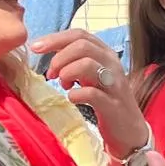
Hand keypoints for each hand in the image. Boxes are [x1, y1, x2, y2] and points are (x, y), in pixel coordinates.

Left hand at [32, 29, 149, 158]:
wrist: (129, 130)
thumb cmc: (105, 100)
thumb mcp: (91, 75)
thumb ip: (74, 60)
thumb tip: (46, 49)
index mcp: (105, 54)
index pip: (79, 34)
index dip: (55, 38)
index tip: (36, 48)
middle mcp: (112, 64)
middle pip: (82, 45)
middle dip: (59, 57)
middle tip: (51, 74)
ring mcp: (114, 84)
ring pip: (88, 64)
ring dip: (67, 73)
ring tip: (63, 86)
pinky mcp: (113, 105)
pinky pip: (92, 94)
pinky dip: (76, 94)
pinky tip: (72, 99)